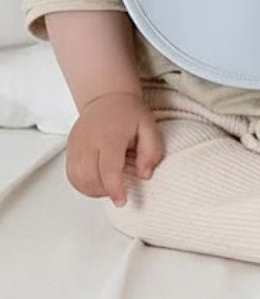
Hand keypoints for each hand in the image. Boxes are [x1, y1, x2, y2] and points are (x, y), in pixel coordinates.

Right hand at [66, 91, 163, 205]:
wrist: (107, 97)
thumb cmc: (129, 113)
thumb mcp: (149, 128)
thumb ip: (151, 152)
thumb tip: (144, 174)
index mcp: (110, 136)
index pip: (108, 169)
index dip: (114, 188)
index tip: (121, 201)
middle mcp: (89, 141)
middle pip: (90, 177)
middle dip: (104, 191)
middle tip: (118, 190)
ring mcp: (76, 145)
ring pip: (77, 179)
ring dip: (92, 190)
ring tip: (109, 186)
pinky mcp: (69, 149)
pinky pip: (71, 175)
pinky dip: (83, 185)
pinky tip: (96, 182)